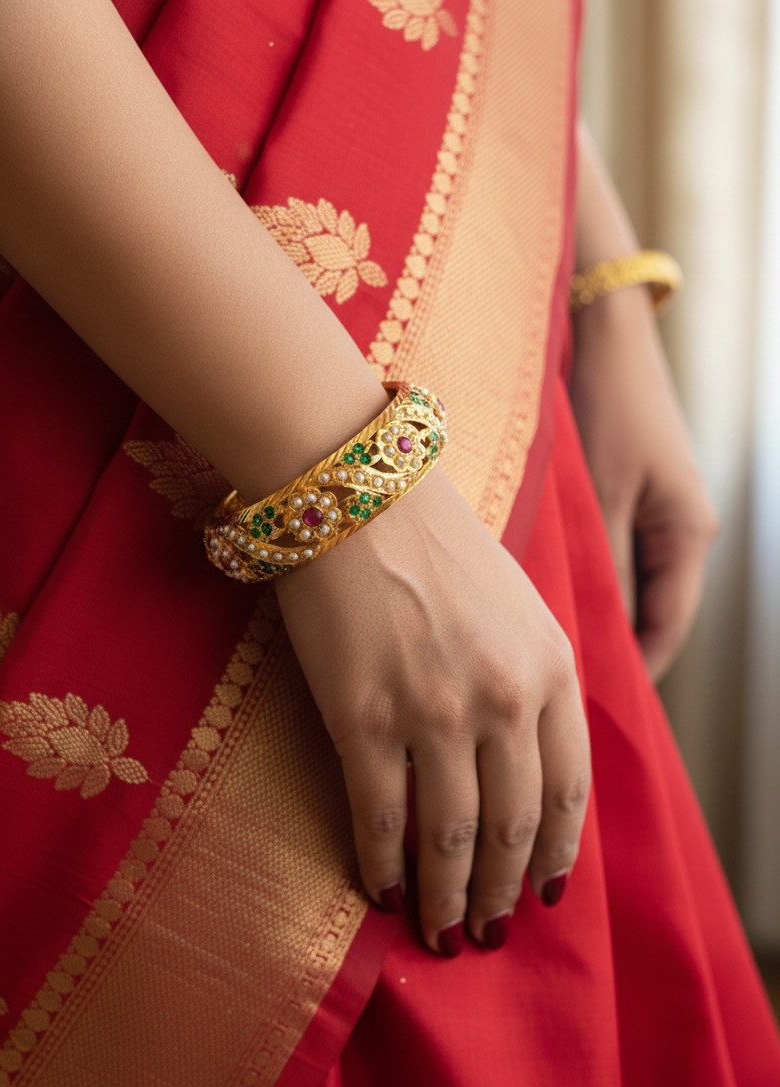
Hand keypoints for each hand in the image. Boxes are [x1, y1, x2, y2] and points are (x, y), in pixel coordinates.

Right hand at [274, 466, 589, 954]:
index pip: (568, 792)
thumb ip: (538, 680)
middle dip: (499, 893)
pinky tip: (378, 891)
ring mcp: (432, 712)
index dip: (557, 856)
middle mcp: (503, 699)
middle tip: (486, 932)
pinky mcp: (361, 717)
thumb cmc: (436, 546)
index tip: (545, 893)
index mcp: (551, 668)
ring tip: (438, 934)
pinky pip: (378, 816)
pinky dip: (379, 865)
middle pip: (512, 828)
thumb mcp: (520, 606)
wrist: (357, 495)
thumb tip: (529, 762)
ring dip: (443, 898)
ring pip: (447, 838)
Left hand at [570, 286, 718, 680]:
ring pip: (624, 585)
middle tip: (555, 688)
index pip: (666, 629)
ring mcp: (652, 511)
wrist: (600, 332)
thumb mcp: (602, 497)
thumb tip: (591, 641)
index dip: (632, 671)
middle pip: (647, 612)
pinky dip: (582, 577)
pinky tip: (541, 592)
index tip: (587, 708)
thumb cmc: (605, 411)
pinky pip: (607, 554)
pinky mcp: (624, 494)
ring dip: (591, 613)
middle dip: (608, 648)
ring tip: (541, 650)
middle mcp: (677, 530)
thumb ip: (602, 569)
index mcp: (686, 535)